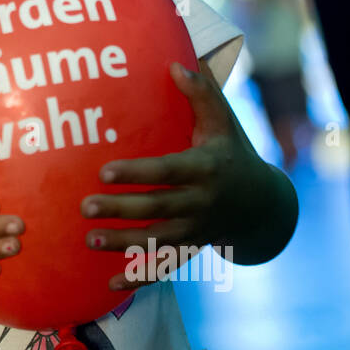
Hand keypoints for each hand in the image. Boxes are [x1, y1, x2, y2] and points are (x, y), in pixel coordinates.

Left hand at [80, 61, 289, 290]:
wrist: (264, 206)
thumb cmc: (234, 153)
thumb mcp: (224, 122)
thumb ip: (202, 94)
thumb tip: (175, 63)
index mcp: (207, 168)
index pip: (168, 171)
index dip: (138, 172)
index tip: (105, 171)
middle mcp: (202, 202)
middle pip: (157, 208)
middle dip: (121, 209)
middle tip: (85, 206)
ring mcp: (197, 230)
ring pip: (157, 241)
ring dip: (123, 244)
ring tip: (90, 240)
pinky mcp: (191, 249)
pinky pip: (164, 267)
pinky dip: (139, 278)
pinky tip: (110, 286)